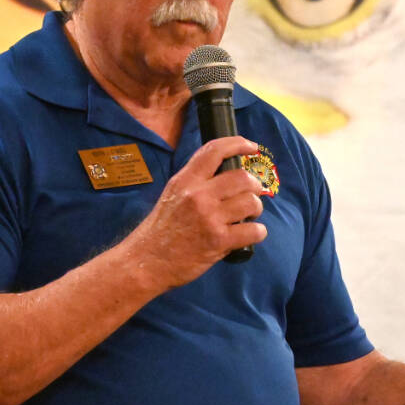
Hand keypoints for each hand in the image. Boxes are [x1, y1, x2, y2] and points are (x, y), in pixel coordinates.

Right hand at [125, 136, 266, 288]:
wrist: (146, 261)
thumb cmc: (161, 229)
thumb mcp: (173, 193)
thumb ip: (195, 180)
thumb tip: (224, 171)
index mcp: (186, 180)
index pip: (215, 151)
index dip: (238, 144)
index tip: (252, 147)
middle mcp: (198, 195)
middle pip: (243, 178)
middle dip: (254, 186)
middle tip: (252, 195)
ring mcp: (209, 218)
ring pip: (251, 202)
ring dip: (256, 209)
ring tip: (248, 216)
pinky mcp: (218, 241)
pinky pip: (254, 230)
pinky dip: (258, 232)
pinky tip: (250, 234)